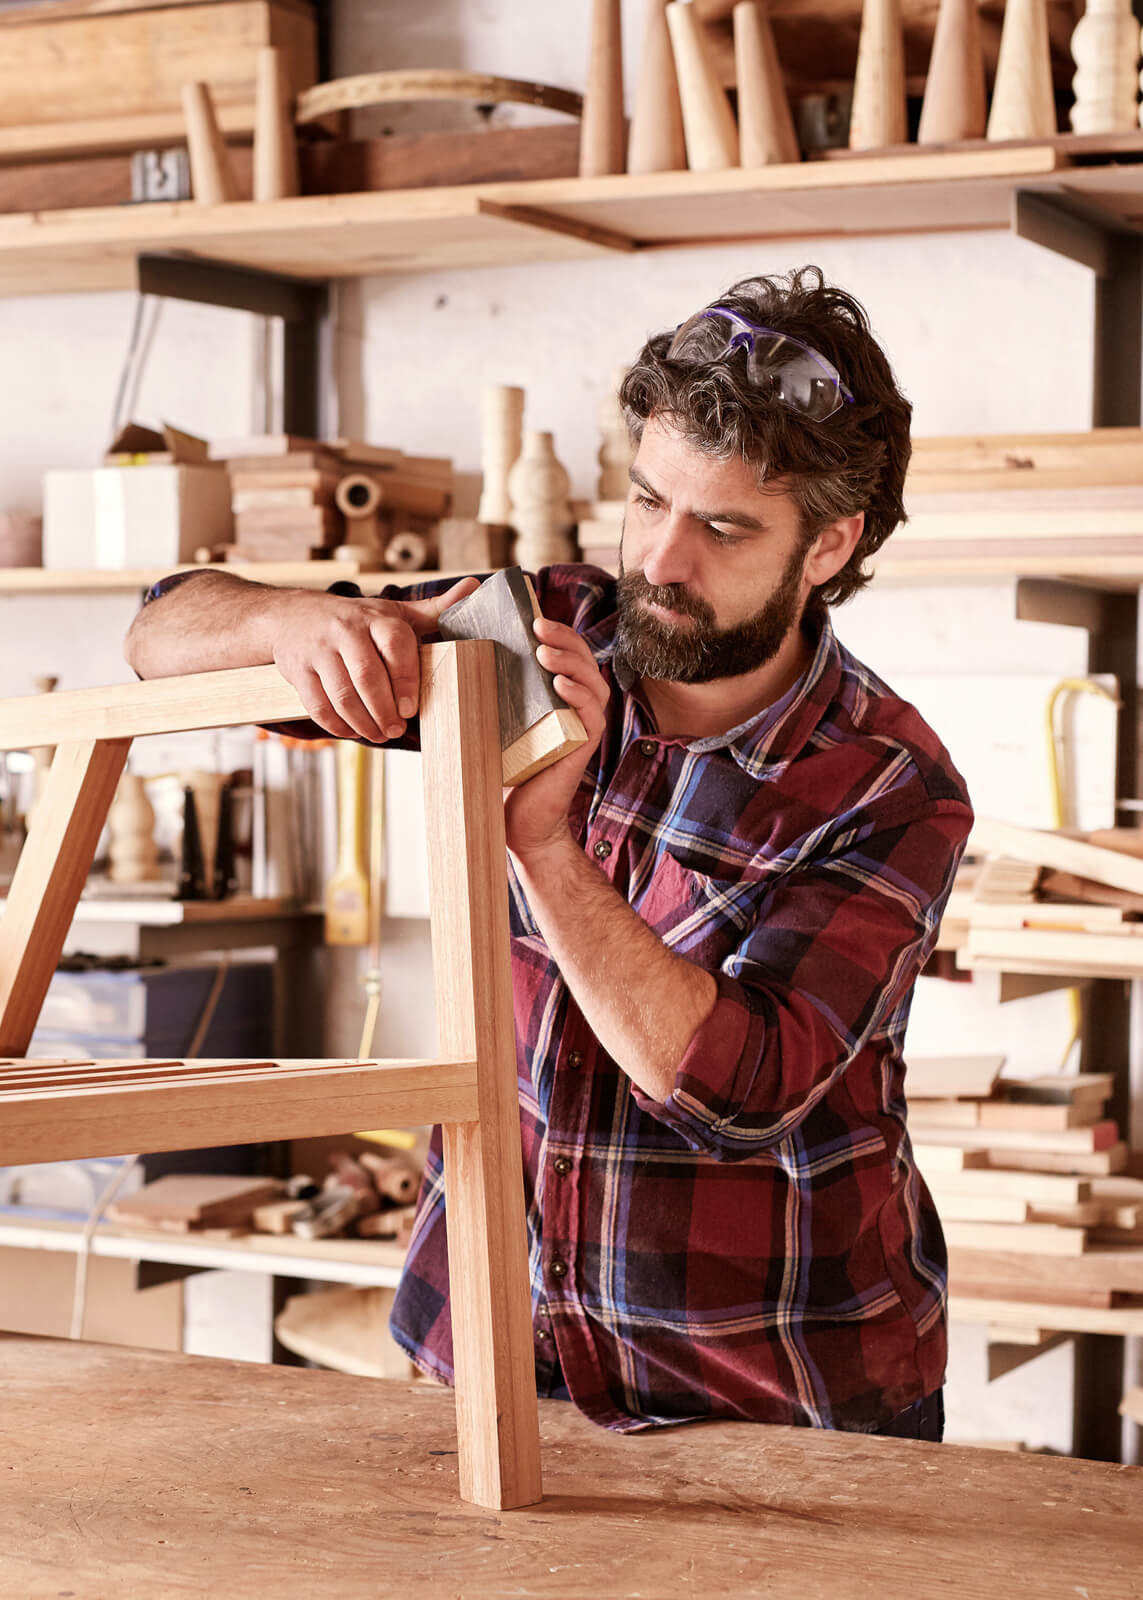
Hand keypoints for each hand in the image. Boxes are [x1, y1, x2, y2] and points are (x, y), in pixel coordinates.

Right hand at [271, 576, 479, 741]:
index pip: (394, 644)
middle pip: (367, 676)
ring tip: (379, 734)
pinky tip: (352, 730)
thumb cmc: (355, 619)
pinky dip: (337, 725)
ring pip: (342, 695)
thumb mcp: (393, 612)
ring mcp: (318, 651)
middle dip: (385, 710)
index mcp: (375, 617)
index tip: (410, 708)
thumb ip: (434, 610)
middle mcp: (345, 631)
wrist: (292, 616)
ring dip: (364, 723)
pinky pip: (318, 705)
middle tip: (396, 730)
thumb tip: (474, 588)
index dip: (405, 679)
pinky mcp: (297, 671)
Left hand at [503, 616, 609, 864]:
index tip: (531, 615)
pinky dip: (579, 696)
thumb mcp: (493, 723)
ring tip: (545, 651)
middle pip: (584, 660)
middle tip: (537, 624)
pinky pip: (593, 715)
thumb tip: (450, 659)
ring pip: (593, 682)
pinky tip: (560, 685)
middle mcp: (576, 708)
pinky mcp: (584, 748)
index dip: (557, 631)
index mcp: (558, 697)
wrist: (516, 823)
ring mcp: (583, 727)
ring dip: (571, 662)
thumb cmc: (504, 772)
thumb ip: (487, 693)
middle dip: (564, 637)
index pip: (567, 654)